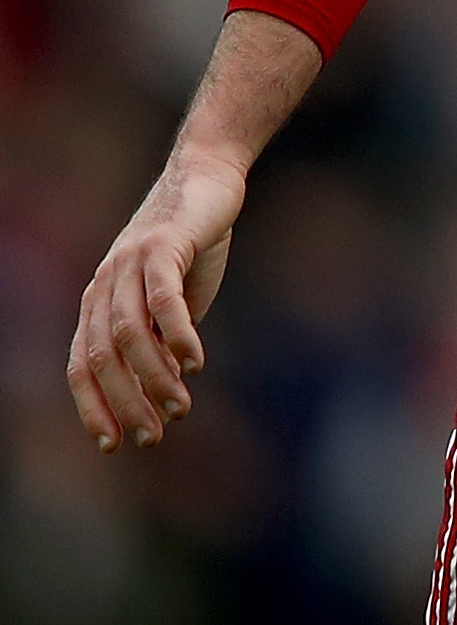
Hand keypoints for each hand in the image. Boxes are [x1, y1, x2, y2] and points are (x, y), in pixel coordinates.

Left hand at [67, 152, 240, 449]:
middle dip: (125, 403)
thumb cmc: (192, 245)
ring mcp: (127, 265)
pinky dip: (176, 335)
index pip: (82, 366)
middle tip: (154, 436)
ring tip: (181, 407)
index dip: (93, 407)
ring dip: (154, 378)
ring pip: (130, 335)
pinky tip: (194, 363)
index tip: (114, 445)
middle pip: (104, 357)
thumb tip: (164, 387)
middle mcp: (102, 286)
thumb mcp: (172, 299)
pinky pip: (162, 300)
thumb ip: (160, 336)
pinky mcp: (160, 247)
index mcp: (98, 303)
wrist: (207, 179)